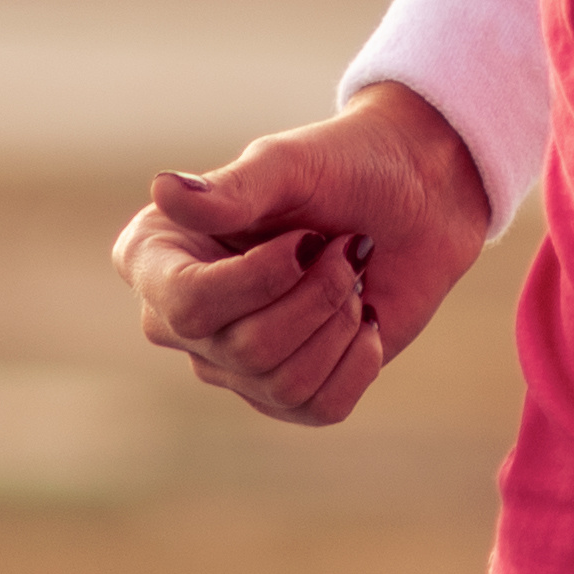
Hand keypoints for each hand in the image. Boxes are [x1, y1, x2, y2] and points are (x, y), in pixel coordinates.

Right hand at [113, 82, 503, 429]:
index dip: (256, 281)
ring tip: (354, 276)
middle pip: (243, 348)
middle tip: (345, 246)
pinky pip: (318, 408)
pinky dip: (359, 362)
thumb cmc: (340, 166)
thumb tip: (164, 192)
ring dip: (339, 322)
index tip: (309, 239)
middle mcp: (182, 317)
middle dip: (316, 296)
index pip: (185, 303)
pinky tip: (367, 320)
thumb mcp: (287, 166)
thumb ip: (229, 189)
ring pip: (282, 383)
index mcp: (158, 254)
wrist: (415, 196)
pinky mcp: (287, 393)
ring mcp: (233, 361)